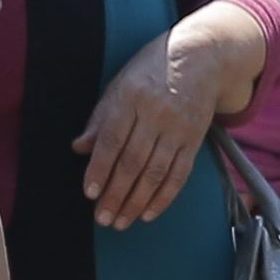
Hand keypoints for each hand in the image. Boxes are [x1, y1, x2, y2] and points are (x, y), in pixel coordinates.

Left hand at [76, 17, 228, 227]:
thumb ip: (100, 118)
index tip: (90, 193)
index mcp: (130, 97)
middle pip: (133, 161)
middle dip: (116, 194)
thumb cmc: (151, 70)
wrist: (201, 57)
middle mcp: (155, 114)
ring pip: (155, 172)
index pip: (112, 138)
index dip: (100, 168)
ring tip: (120, 222)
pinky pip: (179, 174)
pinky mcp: (194, 140)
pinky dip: (164, 197)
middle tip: (102, 219)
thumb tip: (79, 148)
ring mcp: (178, 128)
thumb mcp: (119, 84)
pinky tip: (148, 214)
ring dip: (136, 202)